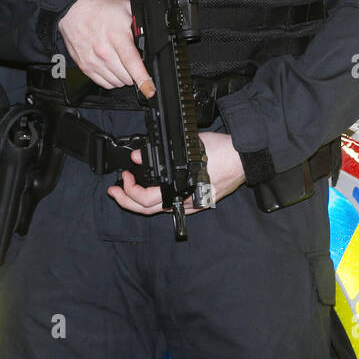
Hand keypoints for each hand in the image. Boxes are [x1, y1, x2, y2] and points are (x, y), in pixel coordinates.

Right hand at [57, 0, 154, 95]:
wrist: (73, 10)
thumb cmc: (100, 9)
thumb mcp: (126, 8)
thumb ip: (140, 22)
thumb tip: (152, 33)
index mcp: (116, 36)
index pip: (132, 62)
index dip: (143, 78)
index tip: (150, 89)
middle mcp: (103, 50)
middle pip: (126, 76)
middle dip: (135, 74)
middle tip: (134, 63)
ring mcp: (92, 60)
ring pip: (116, 82)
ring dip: (124, 78)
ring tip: (123, 64)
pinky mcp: (85, 66)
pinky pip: (104, 83)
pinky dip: (112, 80)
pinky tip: (113, 69)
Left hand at [106, 131, 244, 215]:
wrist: (245, 157)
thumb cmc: (222, 151)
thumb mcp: (188, 146)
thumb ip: (160, 153)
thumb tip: (138, 157)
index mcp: (183, 191)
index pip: (147, 200)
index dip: (130, 190)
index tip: (124, 176)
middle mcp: (187, 202)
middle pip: (148, 211)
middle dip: (126, 201)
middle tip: (114, 191)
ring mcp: (193, 204)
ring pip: (159, 211)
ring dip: (139, 202)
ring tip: (127, 191)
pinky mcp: (199, 201)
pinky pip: (172, 206)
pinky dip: (157, 201)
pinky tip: (152, 192)